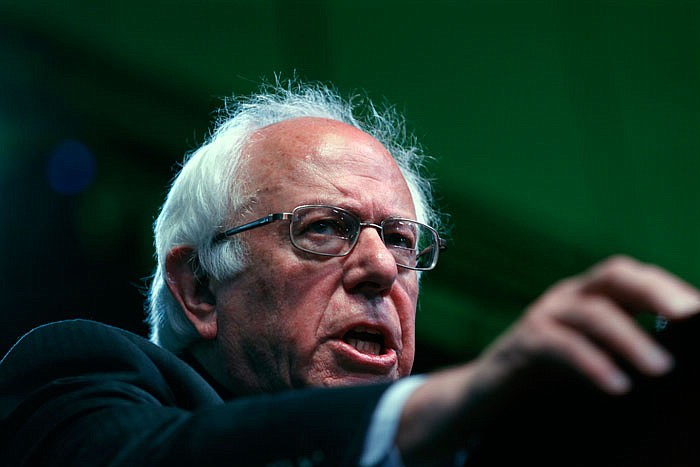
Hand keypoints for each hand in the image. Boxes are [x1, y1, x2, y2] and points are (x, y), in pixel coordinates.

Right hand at [397, 255, 699, 463]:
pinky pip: (560, 345)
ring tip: (662, 369)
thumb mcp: (593, 355)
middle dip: (654, 291)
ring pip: (591, 312)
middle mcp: (566, 296)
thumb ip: (625, 346)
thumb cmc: (547, 376)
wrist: (487, 393)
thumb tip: (677, 355)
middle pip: (613, 274)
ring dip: (630, 339)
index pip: (632, 277)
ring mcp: (542, 315)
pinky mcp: (522, 343)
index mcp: (588, 295)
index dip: (668, 288)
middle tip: (689, 318)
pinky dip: (590, 363)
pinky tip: (616, 385)